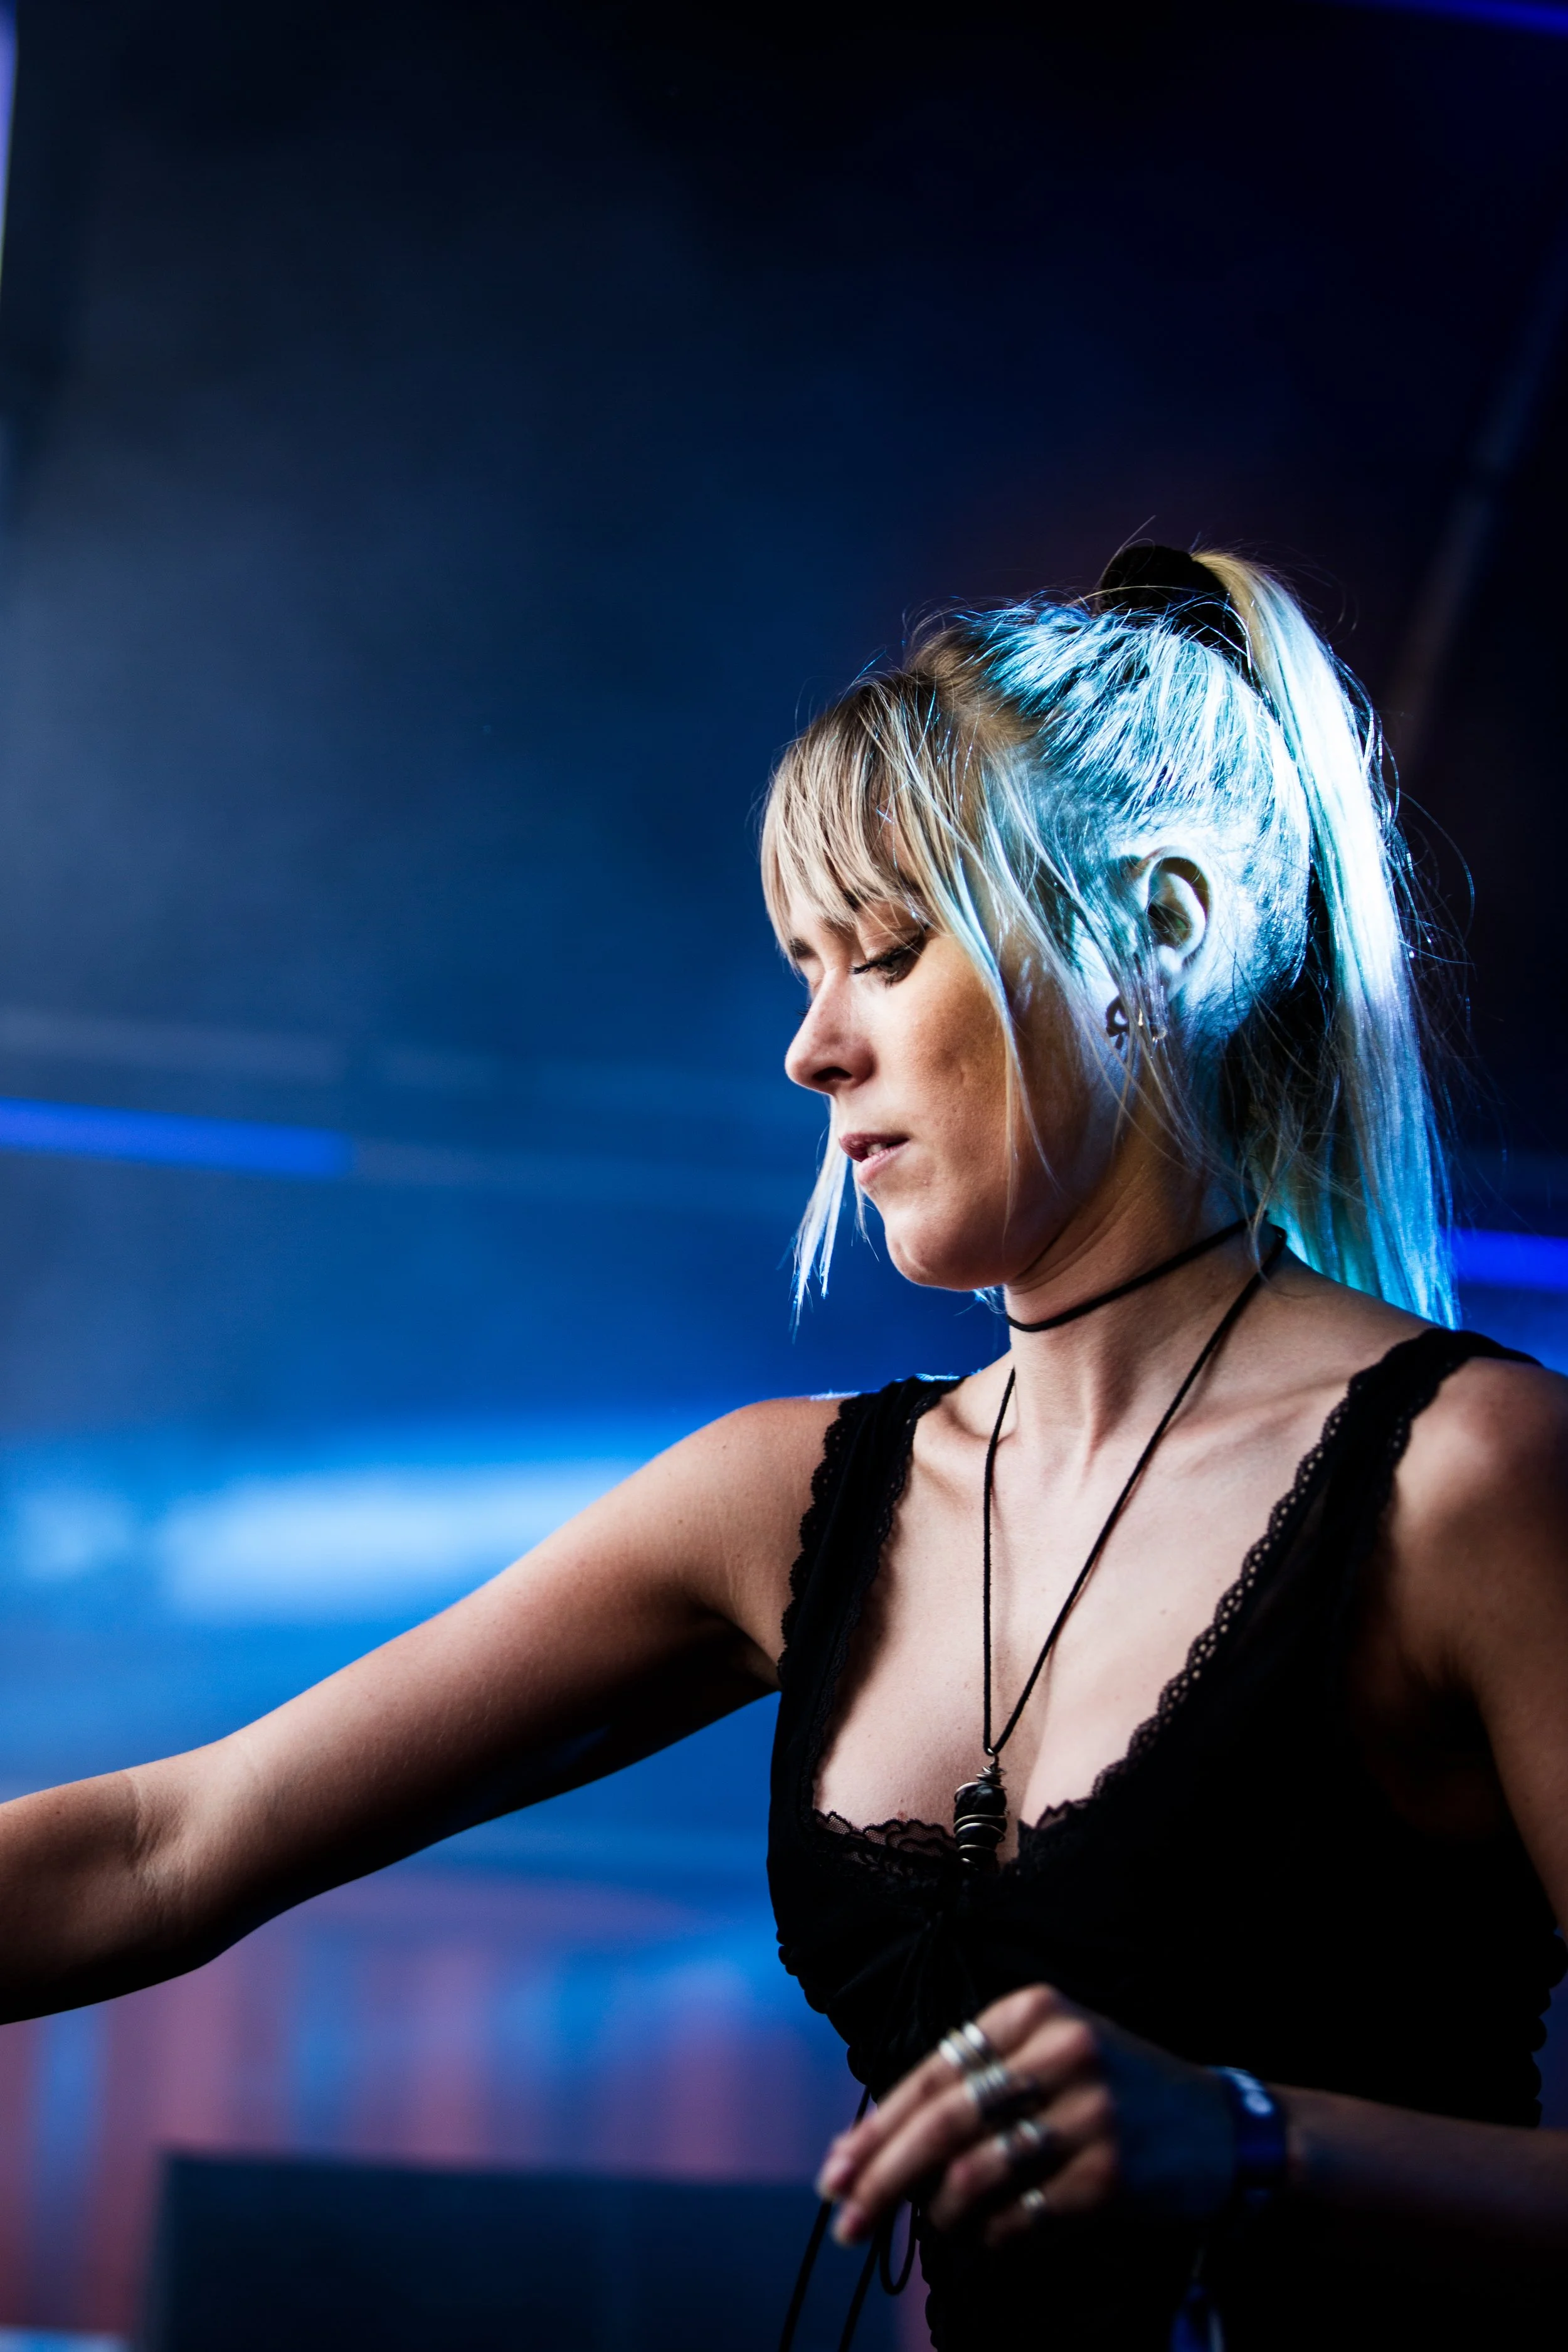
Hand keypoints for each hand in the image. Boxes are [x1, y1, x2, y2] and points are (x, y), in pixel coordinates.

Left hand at [815, 1984, 1238, 2248]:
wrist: (1223, 2132)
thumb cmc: (1115, 2093)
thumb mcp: (1050, 2056)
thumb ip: (973, 2086)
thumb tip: (869, 2148)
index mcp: (1034, 2012)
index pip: (931, 2073)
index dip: (875, 2128)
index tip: (835, 2171)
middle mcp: (1060, 2052)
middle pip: (942, 2124)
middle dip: (882, 2178)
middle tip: (845, 2221)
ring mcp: (1089, 2115)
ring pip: (974, 2177)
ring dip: (940, 2215)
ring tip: (939, 2226)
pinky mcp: (1110, 2177)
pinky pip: (1019, 2219)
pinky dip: (991, 2238)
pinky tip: (991, 2238)